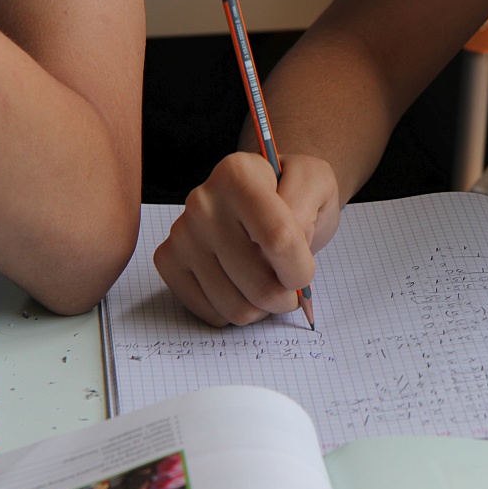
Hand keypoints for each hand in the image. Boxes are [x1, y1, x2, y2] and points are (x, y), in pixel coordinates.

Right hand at [154, 153, 339, 325]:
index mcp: (238, 174)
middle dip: (287, 296)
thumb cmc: (293, 193)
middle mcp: (202, 202)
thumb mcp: (317, 183)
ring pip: (237, 307)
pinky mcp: (169, 261)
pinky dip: (238, 310)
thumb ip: (307, 205)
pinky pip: (214, 314)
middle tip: (290, 282)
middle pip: (260, 284)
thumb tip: (287, 243)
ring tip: (268, 281)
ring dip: (264, 307)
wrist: (266, 196)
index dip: (301, 269)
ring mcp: (182, 234)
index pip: (278, 240)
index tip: (306, 272)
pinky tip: (243, 285)